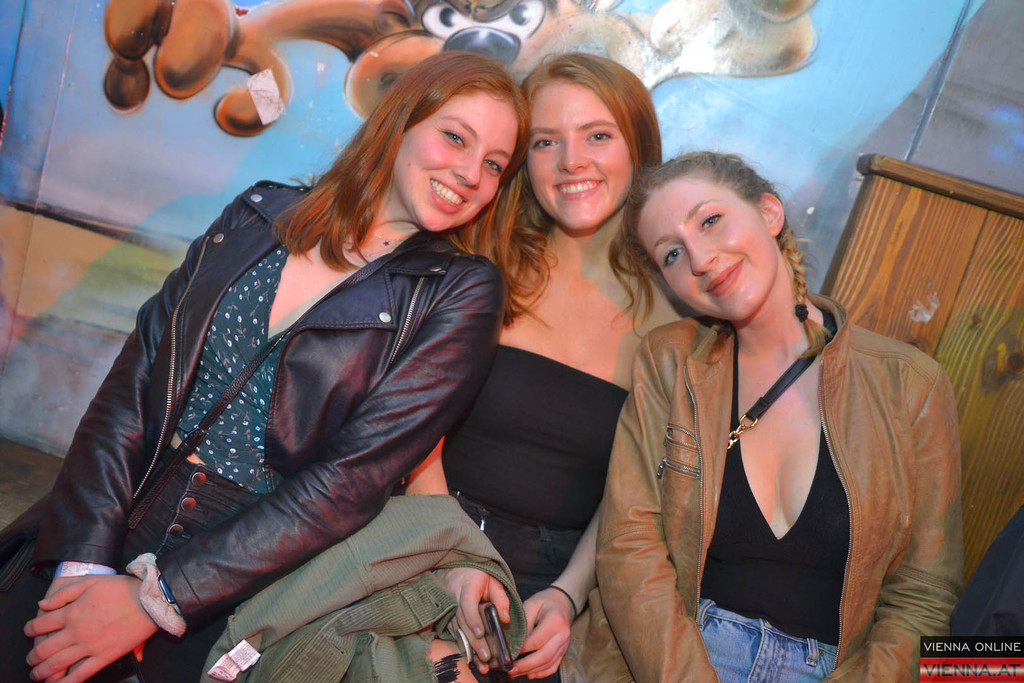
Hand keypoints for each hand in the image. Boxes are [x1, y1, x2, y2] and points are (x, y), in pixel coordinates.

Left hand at [24, 574, 157, 681]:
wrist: (149, 600)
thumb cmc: (121, 588)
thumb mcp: (91, 581)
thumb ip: (64, 592)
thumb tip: (43, 604)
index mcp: (71, 612)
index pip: (40, 624)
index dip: (30, 629)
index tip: (29, 631)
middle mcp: (76, 632)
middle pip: (44, 649)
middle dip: (33, 657)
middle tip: (31, 660)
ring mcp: (89, 646)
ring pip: (57, 664)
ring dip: (42, 672)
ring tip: (37, 675)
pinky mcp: (104, 657)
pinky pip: (80, 675)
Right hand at [435, 566, 509, 672]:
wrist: (453, 570)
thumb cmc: (476, 574)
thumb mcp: (492, 580)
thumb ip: (501, 598)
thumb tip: (505, 619)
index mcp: (467, 586)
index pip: (468, 603)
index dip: (473, 619)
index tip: (480, 633)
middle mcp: (454, 598)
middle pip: (463, 622)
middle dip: (475, 641)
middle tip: (486, 656)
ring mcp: (448, 608)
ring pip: (457, 630)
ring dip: (469, 647)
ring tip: (482, 663)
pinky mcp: (446, 617)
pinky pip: (454, 632)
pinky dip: (463, 645)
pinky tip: (472, 658)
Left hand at [506, 587, 572, 678]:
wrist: (561, 603)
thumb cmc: (544, 602)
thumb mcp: (532, 604)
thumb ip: (524, 622)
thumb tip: (514, 641)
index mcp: (555, 620)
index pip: (537, 640)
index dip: (522, 649)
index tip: (508, 653)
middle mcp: (563, 635)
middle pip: (544, 656)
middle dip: (526, 665)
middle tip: (509, 669)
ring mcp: (564, 645)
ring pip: (548, 664)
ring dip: (530, 671)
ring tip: (514, 673)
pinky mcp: (563, 651)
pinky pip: (553, 666)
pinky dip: (541, 673)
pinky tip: (529, 674)